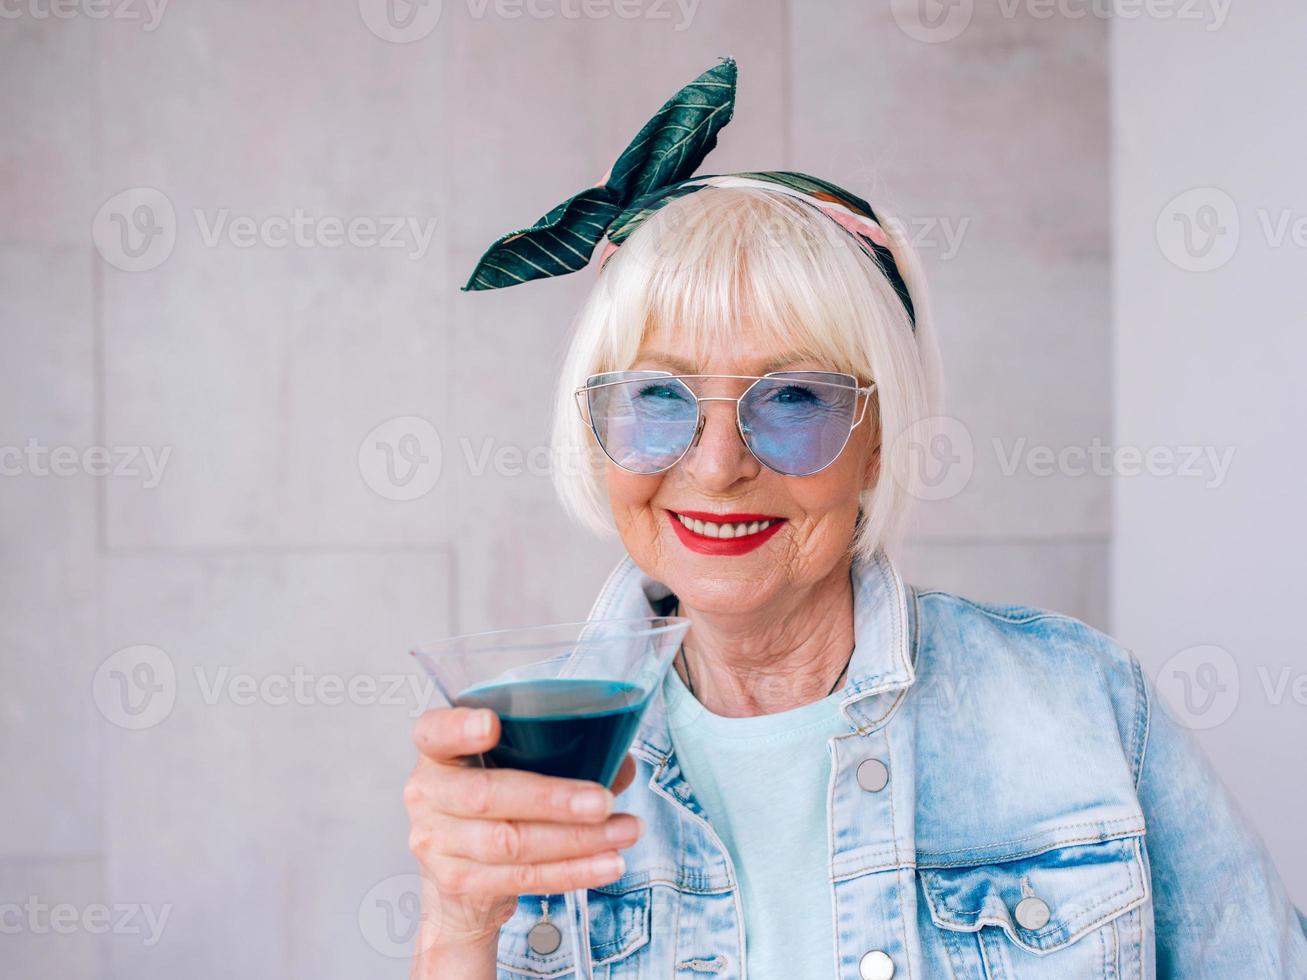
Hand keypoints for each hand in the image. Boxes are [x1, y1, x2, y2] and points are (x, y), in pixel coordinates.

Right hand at [404, 706, 642, 952]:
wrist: (457, 883)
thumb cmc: (492, 806)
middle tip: (603, 801)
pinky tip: (606, 863)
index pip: (434, 732)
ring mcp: (437, 843)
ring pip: (511, 842)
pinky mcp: (460, 883)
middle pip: (487, 795)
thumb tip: (621, 762)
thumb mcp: (509, 769)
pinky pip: (522, 879)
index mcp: (437, 752)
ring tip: (623, 831)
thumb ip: (556, 755)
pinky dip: (572, 871)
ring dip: (577, 839)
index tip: (491, 724)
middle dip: (553, 799)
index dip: (459, 728)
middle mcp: (428, 794)